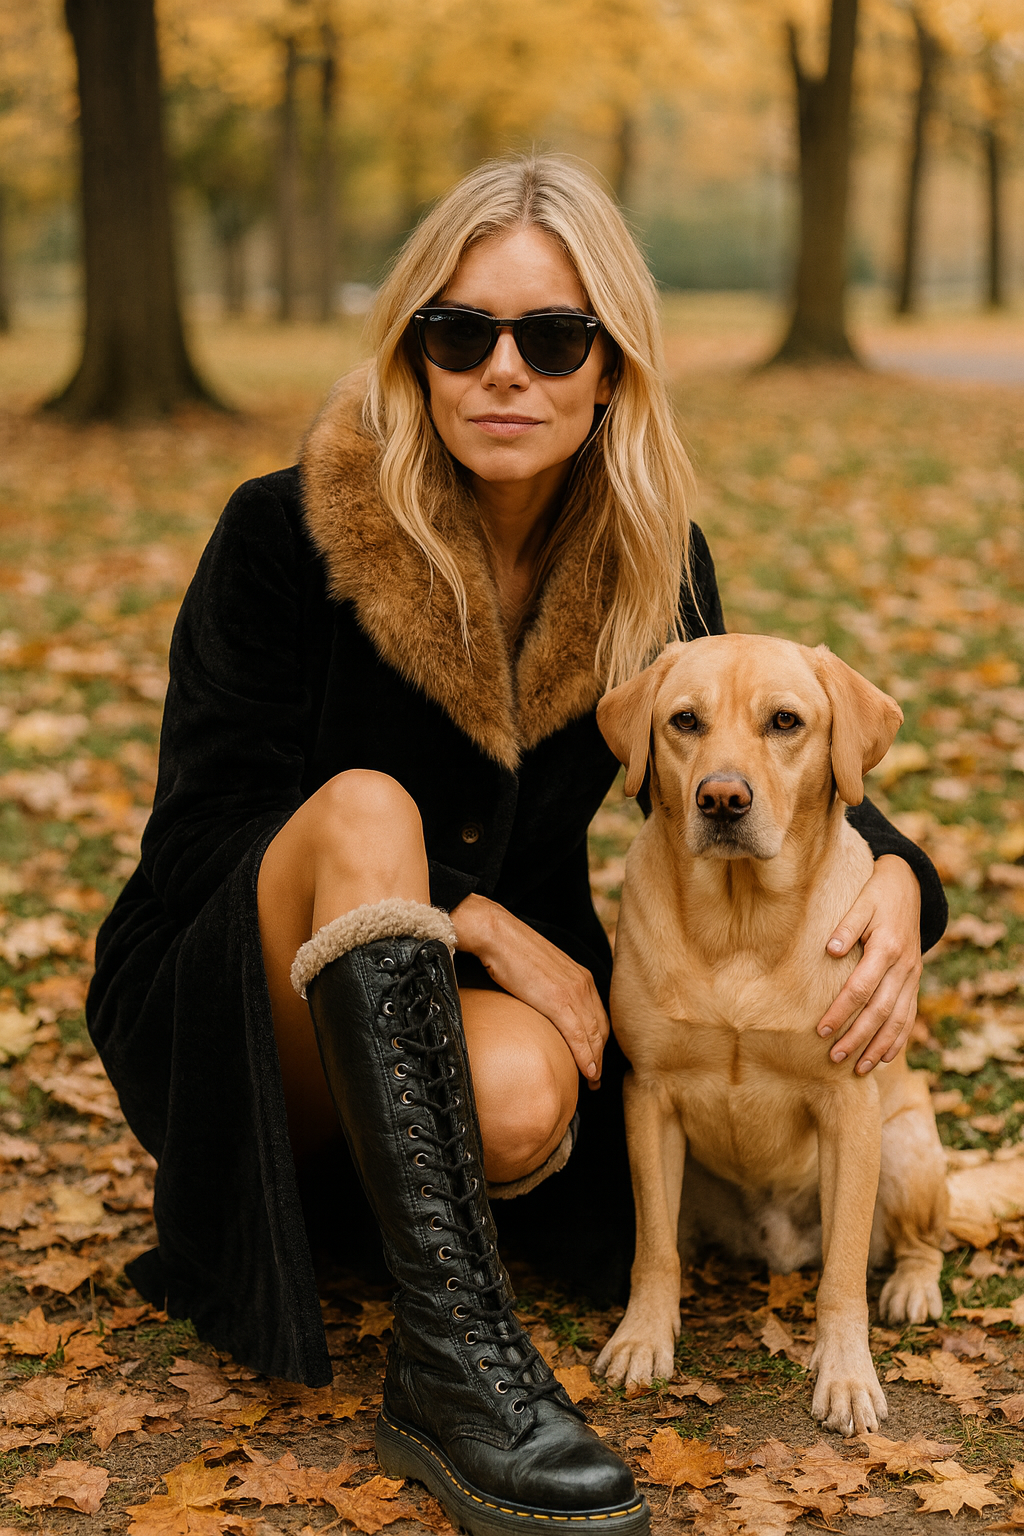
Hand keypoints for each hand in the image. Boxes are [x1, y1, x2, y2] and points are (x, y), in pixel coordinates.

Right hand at [450, 894, 608, 1087]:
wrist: (497, 935)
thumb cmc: (511, 951)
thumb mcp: (541, 970)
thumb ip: (550, 988)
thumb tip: (542, 1004)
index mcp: (581, 976)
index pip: (598, 1016)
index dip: (599, 1040)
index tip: (595, 1058)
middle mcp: (584, 984)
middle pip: (601, 1029)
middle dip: (600, 1055)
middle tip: (596, 1077)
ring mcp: (574, 992)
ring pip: (594, 1036)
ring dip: (595, 1062)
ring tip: (592, 1081)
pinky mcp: (559, 1001)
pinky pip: (579, 1036)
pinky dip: (585, 1057)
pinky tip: (587, 1072)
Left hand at [816, 855, 921, 1074]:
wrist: (910, 887)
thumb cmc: (877, 894)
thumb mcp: (862, 901)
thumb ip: (846, 925)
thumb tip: (830, 949)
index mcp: (886, 948)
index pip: (861, 988)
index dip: (841, 1011)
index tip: (821, 1030)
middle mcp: (904, 967)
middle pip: (880, 1011)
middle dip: (857, 1037)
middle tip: (834, 1058)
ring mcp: (912, 976)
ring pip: (898, 1019)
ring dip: (879, 1046)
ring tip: (860, 1069)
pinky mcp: (914, 980)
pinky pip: (909, 1015)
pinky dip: (898, 1039)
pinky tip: (884, 1057)